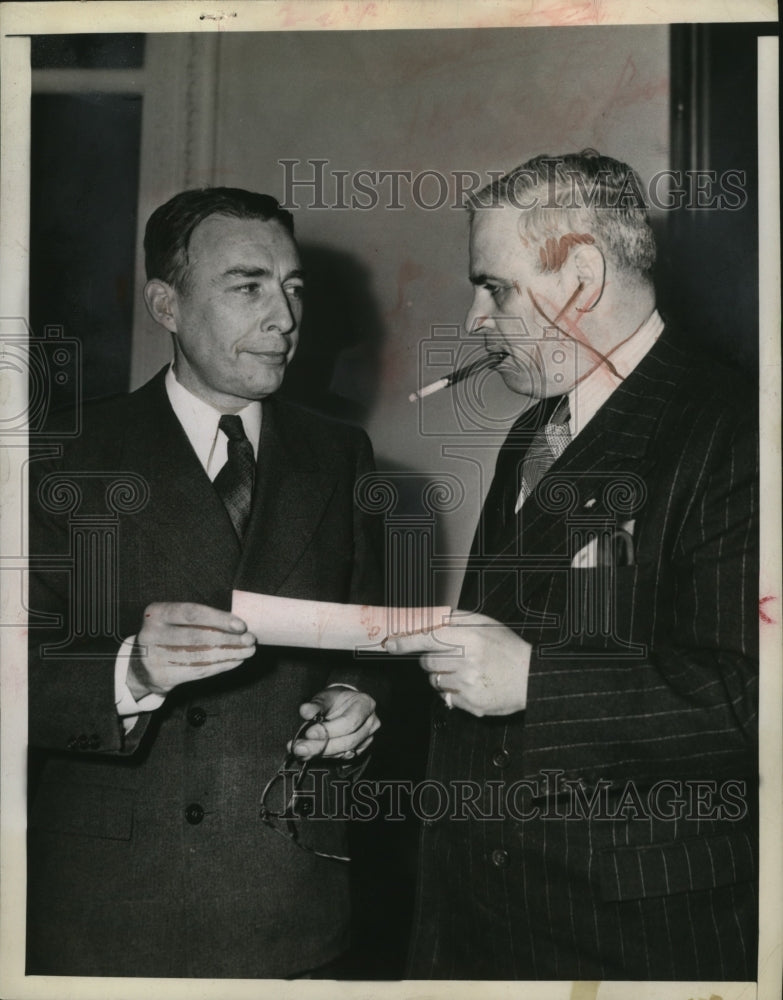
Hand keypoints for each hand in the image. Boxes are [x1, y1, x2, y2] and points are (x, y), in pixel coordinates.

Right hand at [127, 602, 255, 698]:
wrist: (140, 665)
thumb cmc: (168, 634)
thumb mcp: (174, 619)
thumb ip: (199, 618)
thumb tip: (238, 623)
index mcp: (156, 613)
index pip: (192, 613)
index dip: (219, 619)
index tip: (241, 625)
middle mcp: (151, 634)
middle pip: (198, 636)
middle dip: (229, 638)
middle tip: (250, 639)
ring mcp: (154, 658)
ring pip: (201, 656)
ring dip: (229, 654)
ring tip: (248, 651)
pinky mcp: (162, 677)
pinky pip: (198, 672)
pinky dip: (221, 666)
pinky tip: (235, 661)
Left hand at [290, 687, 379, 759]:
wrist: (345, 704)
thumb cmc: (336, 699)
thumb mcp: (325, 696)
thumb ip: (316, 704)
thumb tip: (305, 711)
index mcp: (365, 704)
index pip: (349, 722)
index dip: (329, 730)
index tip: (309, 733)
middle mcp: (371, 723)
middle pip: (348, 741)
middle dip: (321, 746)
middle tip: (299, 748)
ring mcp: (367, 739)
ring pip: (344, 752)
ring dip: (320, 753)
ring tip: (301, 751)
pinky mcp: (360, 750)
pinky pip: (342, 757)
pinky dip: (324, 756)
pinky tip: (309, 753)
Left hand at [383, 611, 531, 716]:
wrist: (532, 678)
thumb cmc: (508, 648)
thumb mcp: (486, 624)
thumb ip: (457, 620)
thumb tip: (429, 617)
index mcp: (470, 638)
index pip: (428, 638)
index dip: (406, 642)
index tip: (391, 644)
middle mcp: (467, 661)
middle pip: (428, 662)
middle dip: (432, 659)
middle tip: (452, 656)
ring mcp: (468, 685)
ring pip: (435, 681)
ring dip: (443, 676)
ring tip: (466, 671)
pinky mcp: (471, 704)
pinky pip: (447, 697)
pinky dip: (454, 691)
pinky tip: (472, 684)